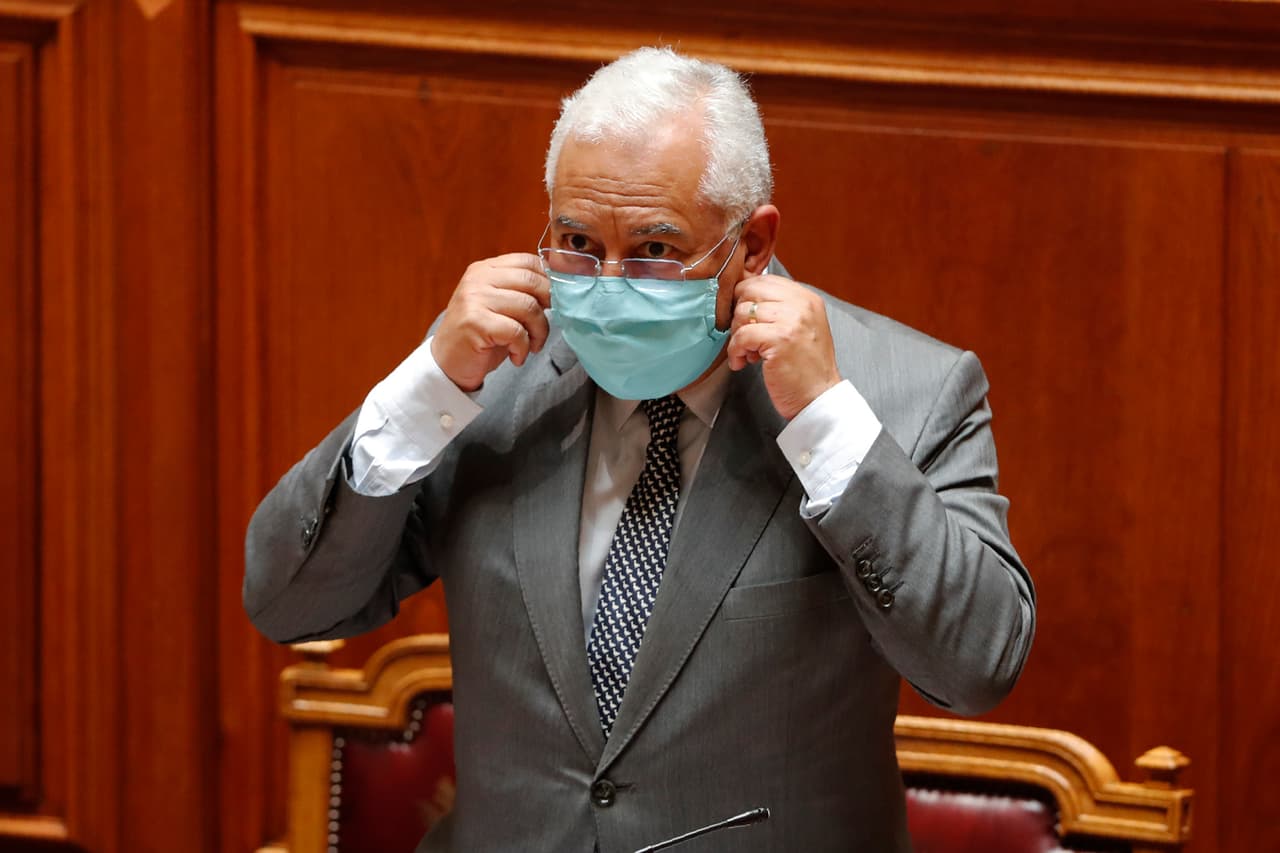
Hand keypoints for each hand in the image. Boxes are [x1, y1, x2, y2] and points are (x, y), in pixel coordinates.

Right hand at [431, 253, 550, 391]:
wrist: (447, 364)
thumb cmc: (480, 336)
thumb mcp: (500, 305)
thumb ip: (521, 291)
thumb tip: (559, 288)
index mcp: (485, 269)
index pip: (528, 261)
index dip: (548, 281)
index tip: (552, 302)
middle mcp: (478, 279)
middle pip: (532, 282)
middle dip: (549, 307)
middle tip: (543, 328)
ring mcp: (474, 299)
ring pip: (528, 307)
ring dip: (538, 332)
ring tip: (532, 346)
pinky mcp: (475, 322)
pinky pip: (516, 331)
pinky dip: (523, 348)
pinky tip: (517, 356)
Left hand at [726, 275, 841, 419]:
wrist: (819, 397)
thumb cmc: (805, 368)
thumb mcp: (799, 328)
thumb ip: (779, 309)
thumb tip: (743, 297)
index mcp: (806, 298)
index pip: (764, 280)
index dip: (746, 298)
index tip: (744, 319)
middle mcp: (801, 304)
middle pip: (750, 291)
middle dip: (739, 315)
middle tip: (744, 337)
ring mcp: (791, 320)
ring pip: (742, 313)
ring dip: (737, 336)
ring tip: (747, 353)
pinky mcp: (780, 339)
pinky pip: (742, 335)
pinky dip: (736, 351)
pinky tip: (743, 362)